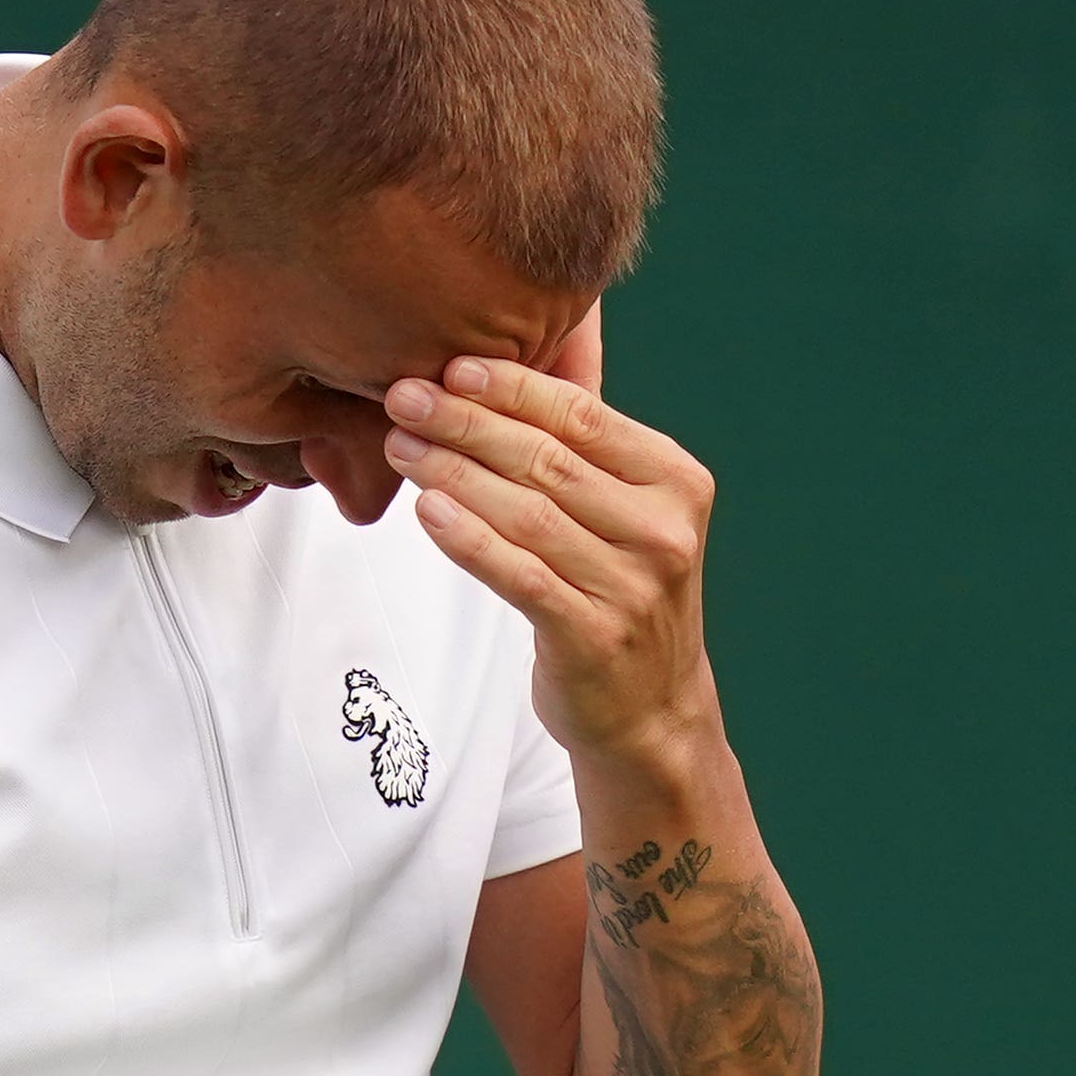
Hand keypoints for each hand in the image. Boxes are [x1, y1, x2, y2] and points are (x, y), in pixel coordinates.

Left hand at [383, 343, 721, 776]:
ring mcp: (631, 587)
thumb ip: (584, 450)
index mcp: (675, 482)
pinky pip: (517, 574)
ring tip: (400, 445)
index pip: (584, 416)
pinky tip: (427, 509)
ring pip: (526, 513)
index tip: (452, 365)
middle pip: (547, 459)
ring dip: (453, 472)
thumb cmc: (622, 594)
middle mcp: (662, 531)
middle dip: (466, 422)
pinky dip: (468, 539)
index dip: (512, 386)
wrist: (653, 710)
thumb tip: (500, 370)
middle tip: (404, 397)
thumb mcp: (628, 513)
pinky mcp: (592, 636)